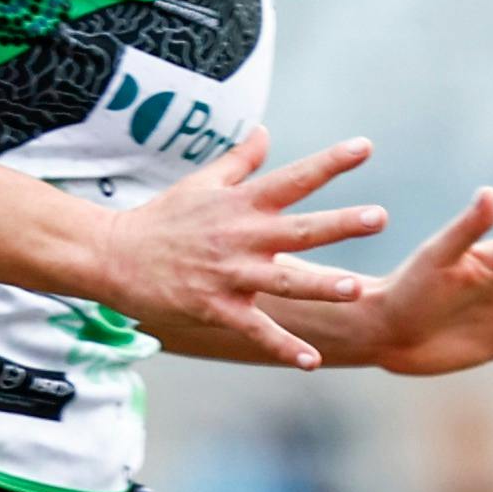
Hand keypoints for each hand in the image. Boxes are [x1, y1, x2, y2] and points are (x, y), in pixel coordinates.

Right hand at [84, 130, 385, 369]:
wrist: (114, 256)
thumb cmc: (161, 218)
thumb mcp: (201, 183)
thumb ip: (240, 160)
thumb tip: (265, 131)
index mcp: (242, 204)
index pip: (295, 178)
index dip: (331, 162)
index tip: (365, 147)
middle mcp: (242, 238)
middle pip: (300, 229)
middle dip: (340, 224)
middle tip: (378, 217)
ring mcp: (230, 275)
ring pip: (284, 282)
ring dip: (320, 286)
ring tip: (354, 289)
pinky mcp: (216, 308)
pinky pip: (256, 330)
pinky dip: (283, 346)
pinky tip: (312, 361)